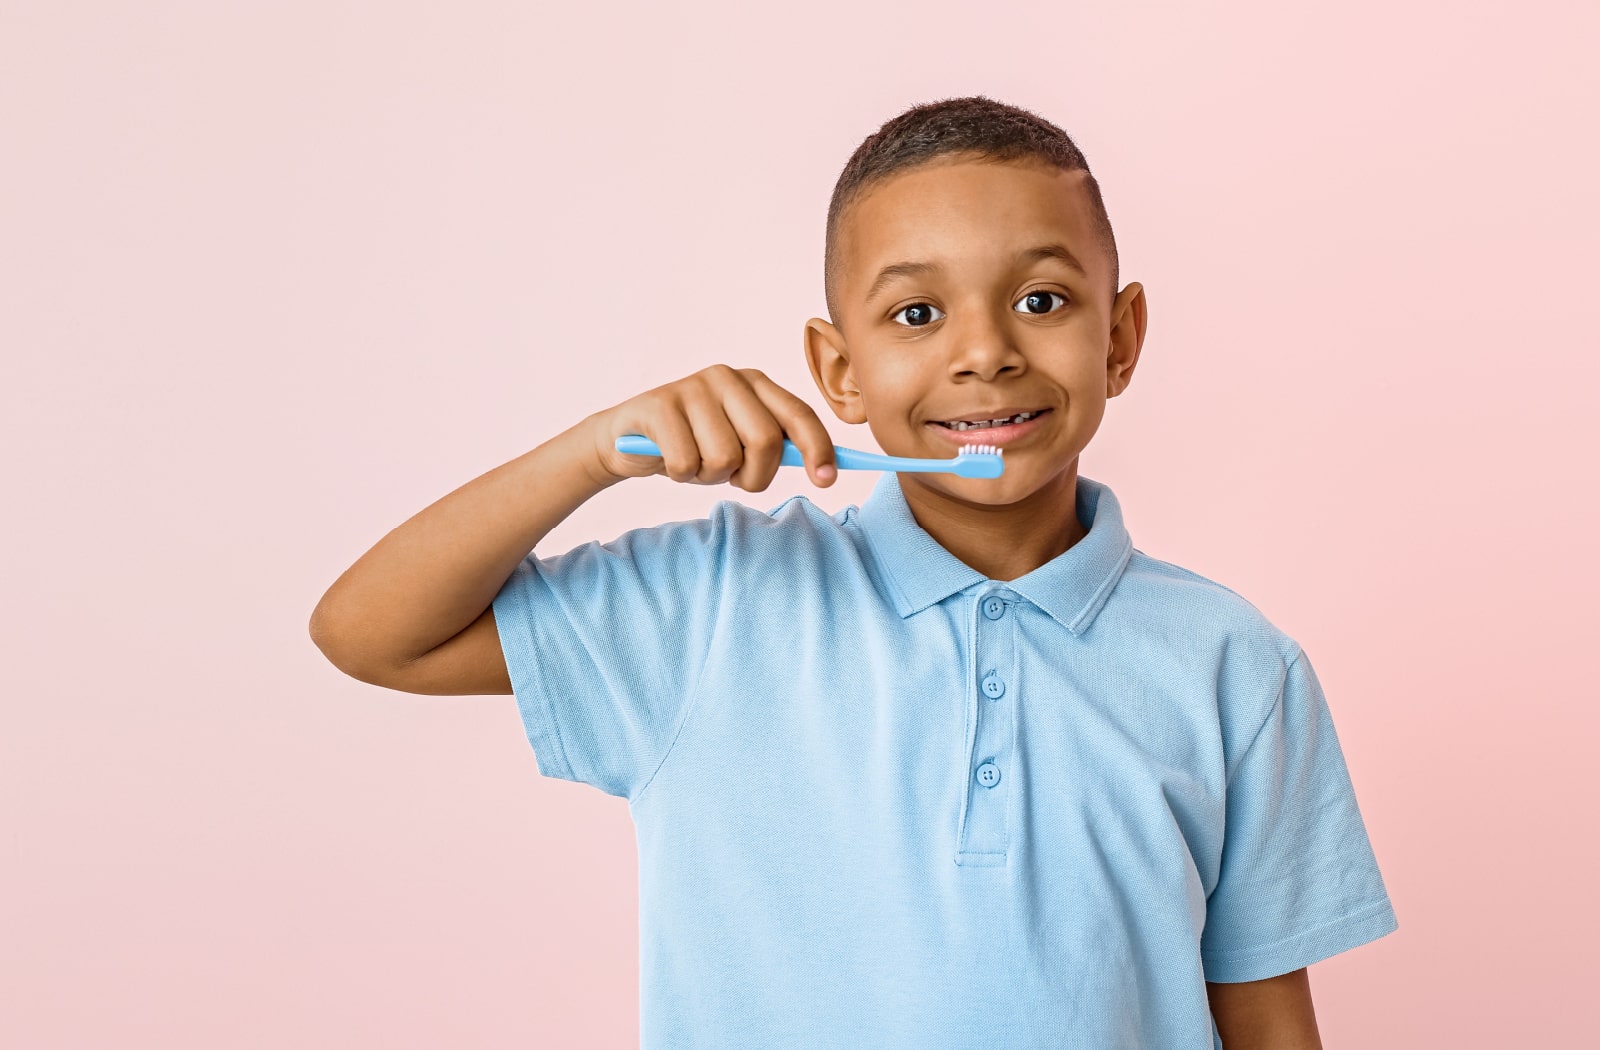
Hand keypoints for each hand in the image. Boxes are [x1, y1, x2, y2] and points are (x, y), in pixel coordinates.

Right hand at [582, 365, 837, 491]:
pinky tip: (669, 459)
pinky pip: (687, 463)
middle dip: (755, 476)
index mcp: (755, 383)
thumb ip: (776, 446)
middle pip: (765, 441)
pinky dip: (681, 475)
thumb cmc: (694, 444)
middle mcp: (727, 378)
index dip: (818, 449)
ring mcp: (692, 387)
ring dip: (710, 477)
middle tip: (734, 479)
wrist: (626, 439)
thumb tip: (824, 468)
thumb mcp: (740, 442)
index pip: (799, 414)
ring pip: (725, 457)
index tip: (826, 480)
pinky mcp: (659, 404)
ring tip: (695, 463)